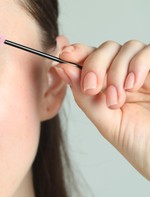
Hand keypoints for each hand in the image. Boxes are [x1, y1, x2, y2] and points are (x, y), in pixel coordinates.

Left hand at [54, 40, 149, 179]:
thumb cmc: (138, 142)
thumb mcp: (104, 119)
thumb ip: (83, 95)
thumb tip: (61, 68)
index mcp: (108, 84)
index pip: (90, 57)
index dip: (77, 52)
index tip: (65, 57)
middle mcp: (127, 74)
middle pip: (106, 48)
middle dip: (94, 64)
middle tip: (92, 88)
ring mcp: (146, 72)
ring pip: (126, 48)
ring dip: (116, 71)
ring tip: (117, 99)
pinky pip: (149, 51)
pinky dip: (137, 64)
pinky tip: (133, 86)